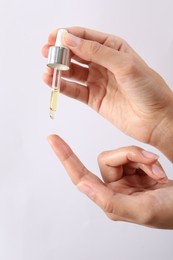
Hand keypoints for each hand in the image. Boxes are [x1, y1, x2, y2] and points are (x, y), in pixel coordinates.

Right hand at [42, 27, 172, 160]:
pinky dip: (62, 86)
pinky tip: (52, 82)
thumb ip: (97, 52)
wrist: (155, 119)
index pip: (86, 38)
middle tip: (47, 53)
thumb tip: (71, 40)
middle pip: (76, 54)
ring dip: (59, 70)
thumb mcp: (124, 64)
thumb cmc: (148, 89)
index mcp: (113, 49)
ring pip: (73, 72)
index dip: (68, 36)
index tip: (53, 37)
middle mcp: (103, 64)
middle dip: (60, 52)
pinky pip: (75, 90)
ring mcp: (98, 81)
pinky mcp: (94, 98)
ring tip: (48, 69)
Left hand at [48, 135, 172, 228]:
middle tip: (152, 163)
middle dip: (131, 156)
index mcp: (109, 200)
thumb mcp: (142, 210)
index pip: (81, 177)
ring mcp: (125, 179)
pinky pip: (136, 155)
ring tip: (159, 172)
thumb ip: (109, 200)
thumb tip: (82, 185)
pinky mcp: (136, 171)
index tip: (53, 139)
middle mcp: (114, 189)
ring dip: (143, 160)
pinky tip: (159, 171)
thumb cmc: (170, 212)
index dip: (66, 157)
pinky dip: (148, 160)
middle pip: (109, 159)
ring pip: (124, 155)